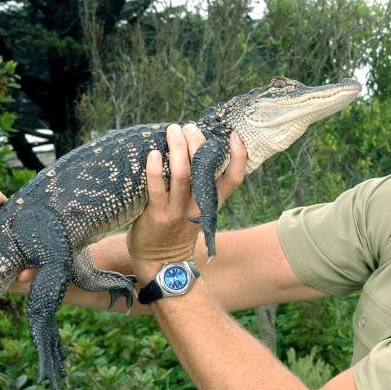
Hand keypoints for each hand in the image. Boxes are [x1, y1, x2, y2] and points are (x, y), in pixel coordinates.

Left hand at [127, 124, 245, 280]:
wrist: (161, 263)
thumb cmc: (177, 230)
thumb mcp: (198, 209)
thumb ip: (201, 186)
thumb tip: (194, 150)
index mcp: (212, 202)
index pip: (234, 178)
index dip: (238, 156)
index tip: (234, 135)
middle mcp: (199, 205)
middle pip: (206, 168)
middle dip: (198, 142)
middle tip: (189, 126)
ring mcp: (178, 211)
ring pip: (182, 174)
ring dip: (177, 148)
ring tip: (172, 130)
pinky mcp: (158, 215)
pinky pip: (156, 189)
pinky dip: (155, 169)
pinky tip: (152, 154)